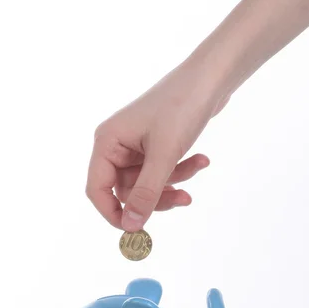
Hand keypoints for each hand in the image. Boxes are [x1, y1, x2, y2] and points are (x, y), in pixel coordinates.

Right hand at [86, 57, 229, 231]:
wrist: (211, 77)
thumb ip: (146, 193)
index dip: (113, 213)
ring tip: (199, 165)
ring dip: (174, 182)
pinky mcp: (154, 145)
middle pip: (126, 191)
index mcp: (107, 142)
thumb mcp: (164, 155)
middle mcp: (116, 145)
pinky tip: (201, 159)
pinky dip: (180, 170)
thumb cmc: (182, 107)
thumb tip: (131, 225)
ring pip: (147, 184)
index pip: (96, 189)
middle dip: (157, 196)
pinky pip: (161, 171)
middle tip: (184, 198)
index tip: (136, 231)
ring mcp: (135, 145)